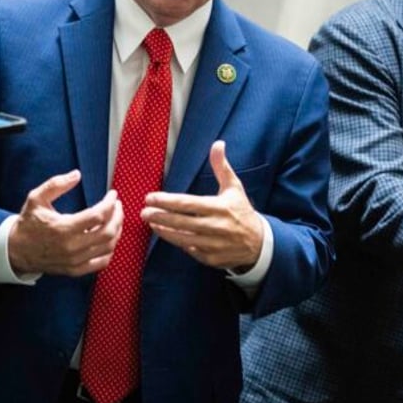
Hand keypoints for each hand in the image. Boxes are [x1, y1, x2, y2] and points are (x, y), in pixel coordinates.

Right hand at [8, 170, 122, 276]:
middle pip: (108, 231)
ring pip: (108, 247)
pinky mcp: (75, 270)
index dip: (110, 203)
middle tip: (117, 205)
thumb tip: (77, 175)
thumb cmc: (28, 223)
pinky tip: (110, 238)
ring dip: (117, 231)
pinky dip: (110, 250)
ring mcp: (75, 260)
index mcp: (64, 228)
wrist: (17, 250)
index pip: (98, 215)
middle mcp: (72, 246)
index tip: (112, 195)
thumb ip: (56, 184)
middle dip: (118, 215)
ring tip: (116, 218)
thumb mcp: (37, 198)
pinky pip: (101, 262)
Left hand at [141, 140, 262, 270]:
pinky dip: (178, 243)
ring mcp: (213, 245)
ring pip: (182, 239)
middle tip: (143, 212)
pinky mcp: (211, 258)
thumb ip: (221, 167)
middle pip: (181, 222)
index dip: (166, 201)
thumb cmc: (242, 211)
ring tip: (151, 223)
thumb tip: (218, 144)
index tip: (149, 198)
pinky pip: (190, 251)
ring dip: (164, 231)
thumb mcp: (234, 187)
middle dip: (159, 217)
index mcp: (219, 208)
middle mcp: (215, 227)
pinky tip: (167, 235)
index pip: (187, 204)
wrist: (259, 243)